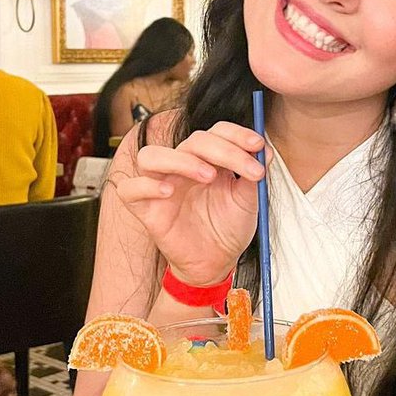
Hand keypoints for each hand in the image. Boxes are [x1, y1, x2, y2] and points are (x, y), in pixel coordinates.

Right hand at [110, 122, 267, 285]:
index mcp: (208, 160)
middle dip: (224, 150)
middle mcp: (182, 167)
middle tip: (248, 169)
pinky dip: (146, 185)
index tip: (258, 145)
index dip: (236, 134)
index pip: (216, 132)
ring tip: (208, 176)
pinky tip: (168, 192)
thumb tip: (265, 150)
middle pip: (192, 141)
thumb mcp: (247, 202)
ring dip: (181, 160)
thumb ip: (253, 176)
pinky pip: (130, 188)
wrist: (216, 263)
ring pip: (151, 156)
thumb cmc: (227, 230)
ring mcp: (160, 184)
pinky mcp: (144, 207)